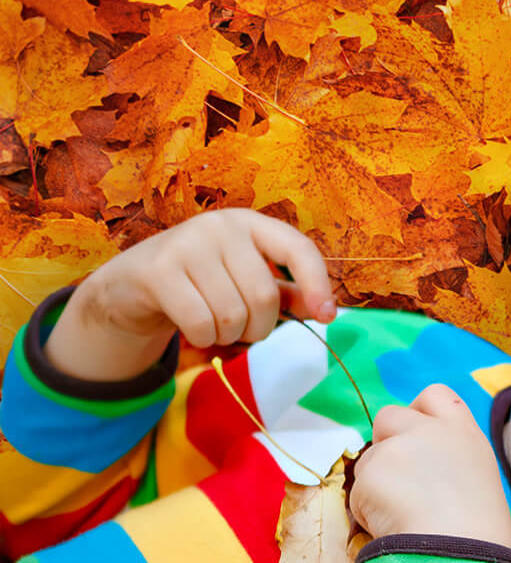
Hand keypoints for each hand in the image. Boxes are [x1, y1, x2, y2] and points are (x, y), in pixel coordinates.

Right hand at [50, 210, 337, 382]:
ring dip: (229, 335)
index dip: (318, 284)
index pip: (298, 248)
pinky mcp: (158, 270)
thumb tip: (326, 310)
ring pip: (232, 314)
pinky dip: (204, 338)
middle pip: (264, 296)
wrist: (131, 286)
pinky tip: (193, 328)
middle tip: (243, 330)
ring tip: (214, 324)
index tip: (328, 316)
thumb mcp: (246, 282)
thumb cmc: (201, 284)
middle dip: (259, 328)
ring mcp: (186, 243)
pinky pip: (201, 323)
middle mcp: (219, 225)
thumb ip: (287, 294)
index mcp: (249, 224)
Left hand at [350, 384, 510, 546]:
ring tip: (405, 516)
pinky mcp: (371, 473)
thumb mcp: (477, 481)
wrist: (461, 554)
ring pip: (369, 460)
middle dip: (385, 442)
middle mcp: (430, 431)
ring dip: (376, 483)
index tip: (418, 434)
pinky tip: (394, 528)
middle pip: (389, 416)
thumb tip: (418, 469)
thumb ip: (448, 461)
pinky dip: (368, 511)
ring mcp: (398, 448)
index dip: (420, 410)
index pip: (436, 395)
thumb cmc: (480, 531)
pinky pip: (358, 492)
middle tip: (400, 479)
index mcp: (464, 434)